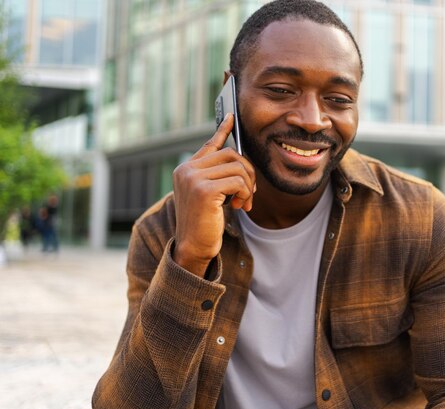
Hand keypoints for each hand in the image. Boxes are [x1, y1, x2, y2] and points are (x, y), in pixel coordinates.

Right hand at [172, 113, 255, 275]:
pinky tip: (239, 206)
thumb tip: (241, 162)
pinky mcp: (203, 190)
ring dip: (248, 187)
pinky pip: (238, 182)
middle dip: (248, 173)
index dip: (223, 130)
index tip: (231, 116)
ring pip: (238, 168)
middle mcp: (187, 169)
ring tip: (243, 203)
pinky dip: (245, 194)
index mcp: (187, 169)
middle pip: (231, 154)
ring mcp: (193, 178)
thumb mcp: (211, 195)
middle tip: (250, 194)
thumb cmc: (205, 223)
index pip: (210, 144)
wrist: (193, 247)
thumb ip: (219, 177)